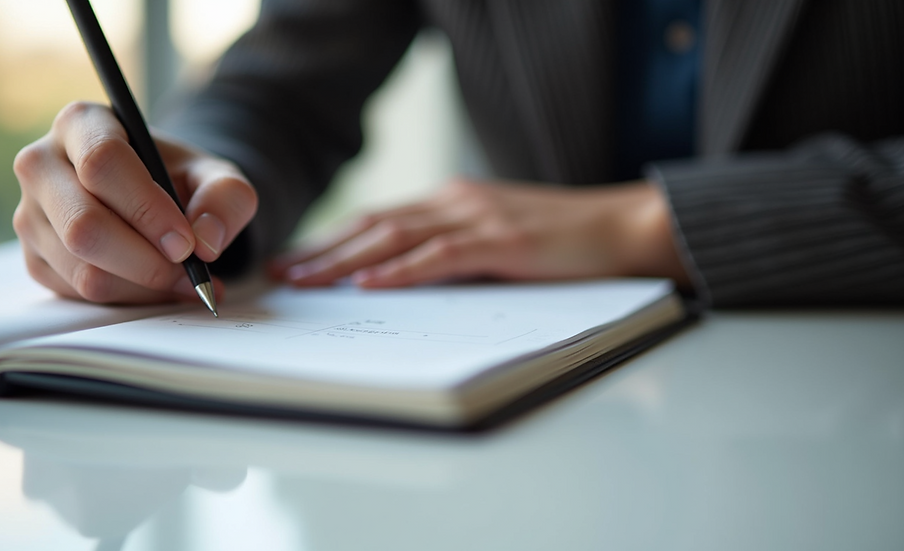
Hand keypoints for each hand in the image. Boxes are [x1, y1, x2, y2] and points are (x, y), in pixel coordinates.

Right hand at [13, 101, 257, 302]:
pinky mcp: (35, 257)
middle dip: (147, 261)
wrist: (157, 198)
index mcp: (82, 123)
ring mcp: (31, 214)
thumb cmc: (179, 179)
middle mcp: (42, 164)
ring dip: (144, 286)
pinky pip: (80, 293)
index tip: (187, 243)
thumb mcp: (215, 176)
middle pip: (84, 225)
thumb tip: (207, 241)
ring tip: (187, 280)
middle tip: (192, 271)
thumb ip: (226, 198)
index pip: (102, 163)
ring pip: (82, 269)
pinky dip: (130, 298)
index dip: (147, 209)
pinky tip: (160, 285)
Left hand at [272, 178, 688, 287]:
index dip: (333, 241)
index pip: (379, 220)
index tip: (297, 262)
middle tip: (281, 273)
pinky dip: (401, 270)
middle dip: (323, 251)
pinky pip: (440, 256)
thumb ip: (457, 254)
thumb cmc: (563, 241)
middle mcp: (456, 202)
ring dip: (345, 260)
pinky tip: (369, 283)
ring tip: (306, 281)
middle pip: (374, 225)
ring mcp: (478, 217)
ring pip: (396, 237)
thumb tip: (407, 282)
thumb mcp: (498, 242)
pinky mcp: (501, 240)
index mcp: (453, 202)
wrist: (623, 226)